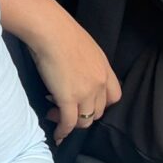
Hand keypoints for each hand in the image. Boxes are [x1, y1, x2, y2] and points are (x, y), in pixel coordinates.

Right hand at [27, 12, 120, 144]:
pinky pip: (68, 123)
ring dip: (71, 123)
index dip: (101, 104)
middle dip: (84, 114)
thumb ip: (86, 62)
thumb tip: (74, 70)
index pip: (114, 97)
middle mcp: (99, 83)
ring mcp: (85, 93)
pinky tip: (57, 135)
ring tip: (55, 116)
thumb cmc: (60, 30)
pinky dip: (62, 131)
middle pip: (98, 111)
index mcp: (104, 68)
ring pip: (84, 121)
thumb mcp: (83, 45)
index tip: (88, 103)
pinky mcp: (68, 99)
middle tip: (66, 109)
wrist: (49, 28)